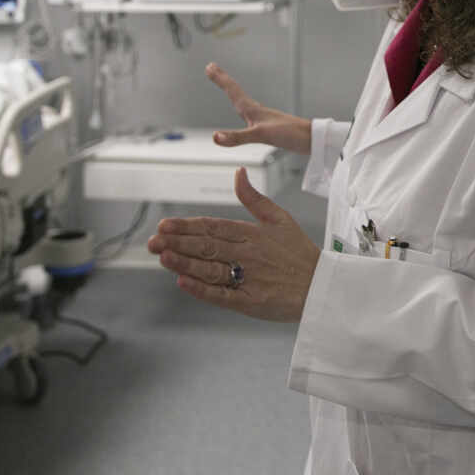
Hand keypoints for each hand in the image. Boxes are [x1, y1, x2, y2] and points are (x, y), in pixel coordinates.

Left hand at [147, 168, 320, 322]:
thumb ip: (254, 197)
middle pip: (207, 246)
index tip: (164, 225)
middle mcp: (248, 254)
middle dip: (177, 243)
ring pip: (210, 268)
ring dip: (185, 263)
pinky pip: (221, 294)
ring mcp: (248, 278)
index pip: (213, 227)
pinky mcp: (250, 301)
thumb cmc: (299, 252)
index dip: (187, 226)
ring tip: (163, 257)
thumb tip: (238, 172)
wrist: (321, 286)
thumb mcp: (279, 218)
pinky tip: (183, 282)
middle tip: (153, 241)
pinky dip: (201, 289)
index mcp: (252, 233)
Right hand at [207, 62, 311, 154]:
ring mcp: (262, 118)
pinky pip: (249, 114)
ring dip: (232, 92)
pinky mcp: (269, 127)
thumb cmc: (290, 134)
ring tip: (226, 87)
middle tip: (212, 68)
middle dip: (223, 80)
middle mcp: (256, 111)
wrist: (312, 139)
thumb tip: (215, 137)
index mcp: (253, 110)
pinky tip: (246, 114)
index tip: (210, 66)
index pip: (232, 90)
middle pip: (236, 91)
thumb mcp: (261, 136)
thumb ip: (237, 137)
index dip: (221, 79)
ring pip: (243, 101)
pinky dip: (242, 109)